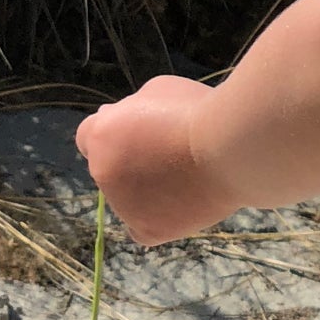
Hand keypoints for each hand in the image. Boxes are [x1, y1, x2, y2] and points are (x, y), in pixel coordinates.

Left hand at [75, 75, 220, 245]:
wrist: (229, 151)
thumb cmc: (197, 113)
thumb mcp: (157, 90)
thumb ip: (132, 109)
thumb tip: (121, 120)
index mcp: (101, 135)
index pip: (90, 137)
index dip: (116, 132)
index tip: (142, 131)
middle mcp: (103, 172)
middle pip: (111, 166)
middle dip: (132, 159)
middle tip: (173, 153)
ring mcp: (124, 205)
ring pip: (129, 196)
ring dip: (148, 187)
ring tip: (190, 176)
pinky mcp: (149, 229)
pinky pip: (140, 230)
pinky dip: (151, 220)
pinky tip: (170, 209)